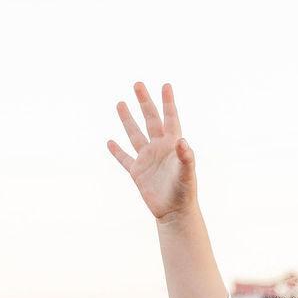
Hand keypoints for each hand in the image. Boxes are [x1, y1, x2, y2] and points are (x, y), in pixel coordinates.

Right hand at [107, 80, 198, 222]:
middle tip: (138, 84)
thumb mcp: (187, 173)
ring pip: (135, 134)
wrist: (175, 212)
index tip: (165, 86)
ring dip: (127, 119)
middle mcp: (159, 148)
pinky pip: (124, 158)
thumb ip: (186, 156)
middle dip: (144, 102)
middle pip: (150, 120)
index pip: (170, 118)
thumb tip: (182, 141)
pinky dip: (116, 151)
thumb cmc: (185, 192)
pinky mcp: (137, 172)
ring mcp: (147, 159)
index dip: (168, 102)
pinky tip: (110, 141)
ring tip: (120, 103)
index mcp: (172, 145)